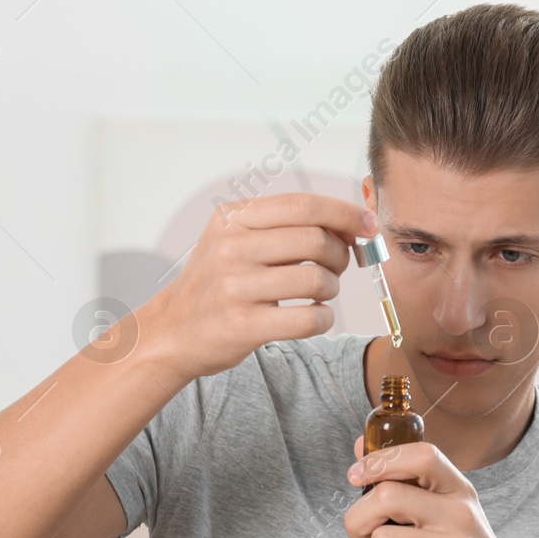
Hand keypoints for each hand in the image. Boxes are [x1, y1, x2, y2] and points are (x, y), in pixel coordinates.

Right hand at [137, 193, 377, 379]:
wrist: (172, 332)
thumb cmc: (214, 285)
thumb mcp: (233, 240)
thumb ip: (282, 227)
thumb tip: (350, 227)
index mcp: (232, 219)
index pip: (303, 205)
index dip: (345, 214)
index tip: (367, 226)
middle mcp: (231, 248)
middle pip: (316, 241)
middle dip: (340, 255)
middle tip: (337, 267)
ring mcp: (235, 287)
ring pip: (316, 279)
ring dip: (331, 289)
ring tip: (320, 293)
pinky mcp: (244, 325)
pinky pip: (308, 318)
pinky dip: (323, 318)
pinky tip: (314, 316)